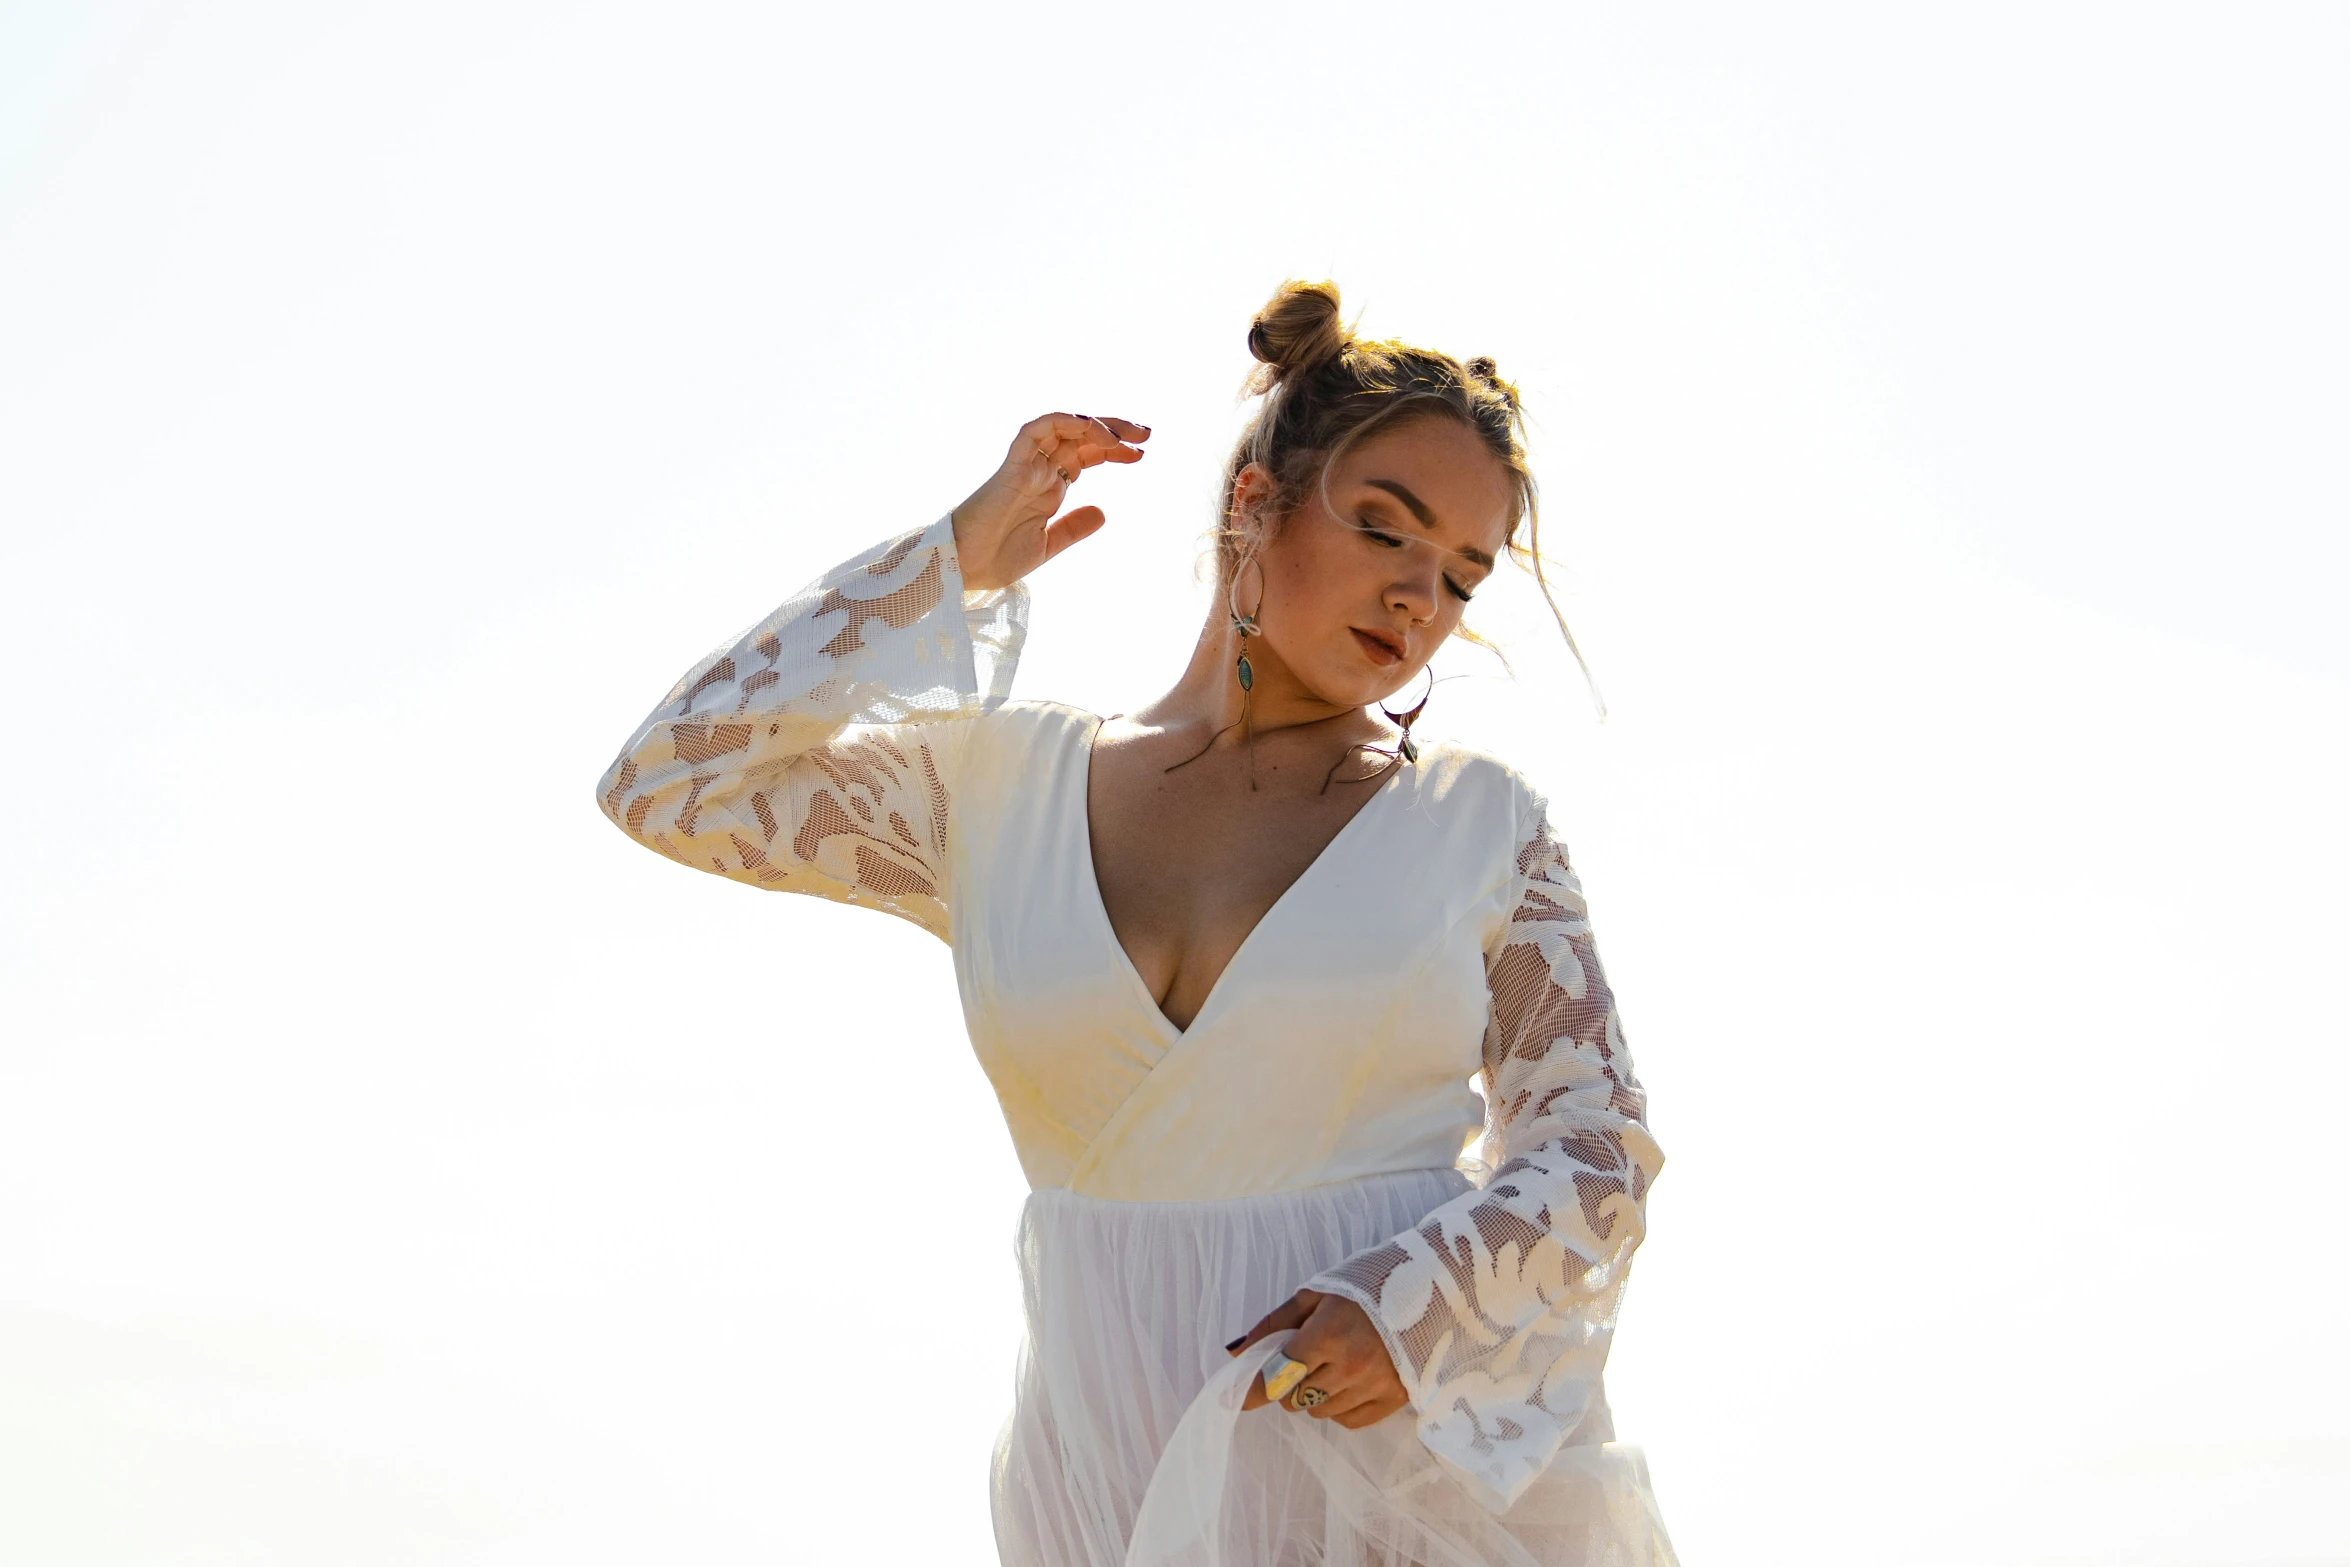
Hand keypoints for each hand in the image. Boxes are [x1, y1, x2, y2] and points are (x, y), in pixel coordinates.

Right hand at [951, 413, 1148, 591]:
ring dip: (1095, 424)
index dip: (1113, 450)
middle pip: (1080, 437)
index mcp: (1048, 488)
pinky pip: (1033, 432)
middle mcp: (1039, 472)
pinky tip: (1089, 427)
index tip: (1141, 454)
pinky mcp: (1011, 468)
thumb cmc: (995, 559)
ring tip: (1126, 434)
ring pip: (1062, 428)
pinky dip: (1061, 421)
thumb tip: (1104, 512)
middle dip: (1115, 430)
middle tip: (1147, 433)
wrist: (962, 569)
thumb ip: (1073, 528)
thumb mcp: (1046, 545)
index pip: (1084, 455)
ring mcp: (1025, 466)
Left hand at [1226, 1287, 1407, 1429]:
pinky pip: (1349, 1421)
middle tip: (1303, 1359)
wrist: (1431, 1285)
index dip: (1253, 1389)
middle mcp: (1351, 1366)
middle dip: (1289, 1382)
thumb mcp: (1317, 1293)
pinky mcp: (1396, 1399)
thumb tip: (1237, 1352)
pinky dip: (1339, 1406)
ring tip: (1331, 1364)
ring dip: (1314, 1394)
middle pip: (1295, 1397)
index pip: (1277, 1375)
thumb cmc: (1367, 1283)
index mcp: (1328, 1333)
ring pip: (1320, 1411)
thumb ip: (1275, 1324)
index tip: (1231, 1399)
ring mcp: (1376, 1386)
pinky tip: (1348, 1382)